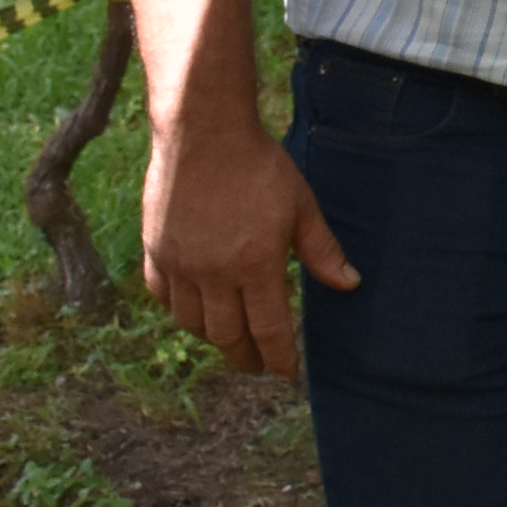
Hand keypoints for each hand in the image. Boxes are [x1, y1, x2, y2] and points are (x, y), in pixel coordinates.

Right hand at [141, 123, 357, 375]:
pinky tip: (193, 308)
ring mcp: (180, 265)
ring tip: (228, 336)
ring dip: (212, 336)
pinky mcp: (156, 250)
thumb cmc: (260, 166)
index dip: (278, 358)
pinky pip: (162, 296)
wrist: (204, 132)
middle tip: (256, 363)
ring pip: (192, 323)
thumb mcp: (301, 205)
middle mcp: (214, 273)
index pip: (268, 330)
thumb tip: (350, 284)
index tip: (286, 373)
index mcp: (256, 265)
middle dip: (245, 357)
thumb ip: (322, 250)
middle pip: (227, 336)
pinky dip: (179, 309)